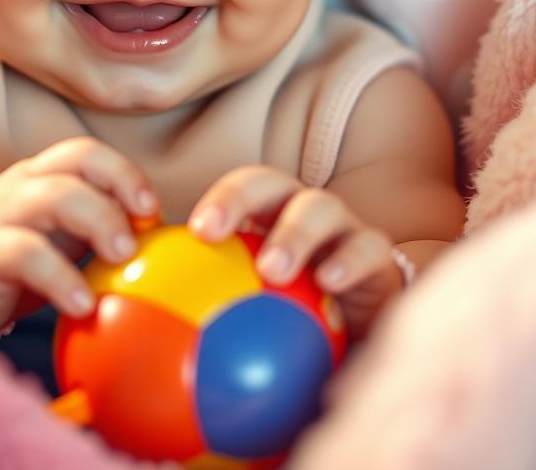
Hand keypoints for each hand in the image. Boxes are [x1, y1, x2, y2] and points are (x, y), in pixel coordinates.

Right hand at [0, 137, 158, 337]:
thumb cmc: (7, 254)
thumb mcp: (53, 233)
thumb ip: (93, 228)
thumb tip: (160, 246)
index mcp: (42, 176)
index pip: (86, 152)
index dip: (124, 173)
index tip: (152, 210)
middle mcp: (23, 185)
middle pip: (74, 164)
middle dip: (117, 192)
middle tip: (140, 236)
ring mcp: (0, 215)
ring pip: (50, 197)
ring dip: (95, 222)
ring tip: (120, 259)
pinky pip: (23, 253)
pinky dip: (58, 275)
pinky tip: (81, 304)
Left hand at [188, 165, 403, 340]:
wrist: (368, 339)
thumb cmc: (298, 325)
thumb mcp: (253, 318)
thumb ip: (211, 321)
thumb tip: (156, 353)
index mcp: (267, 217)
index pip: (238, 191)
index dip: (216, 199)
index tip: (194, 231)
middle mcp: (302, 212)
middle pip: (271, 182)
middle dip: (238, 197)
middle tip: (212, 233)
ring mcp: (343, 228)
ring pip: (320, 207)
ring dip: (292, 233)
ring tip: (271, 270)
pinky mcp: (379, 256)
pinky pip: (368, 247)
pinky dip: (348, 260)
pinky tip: (329, 283)